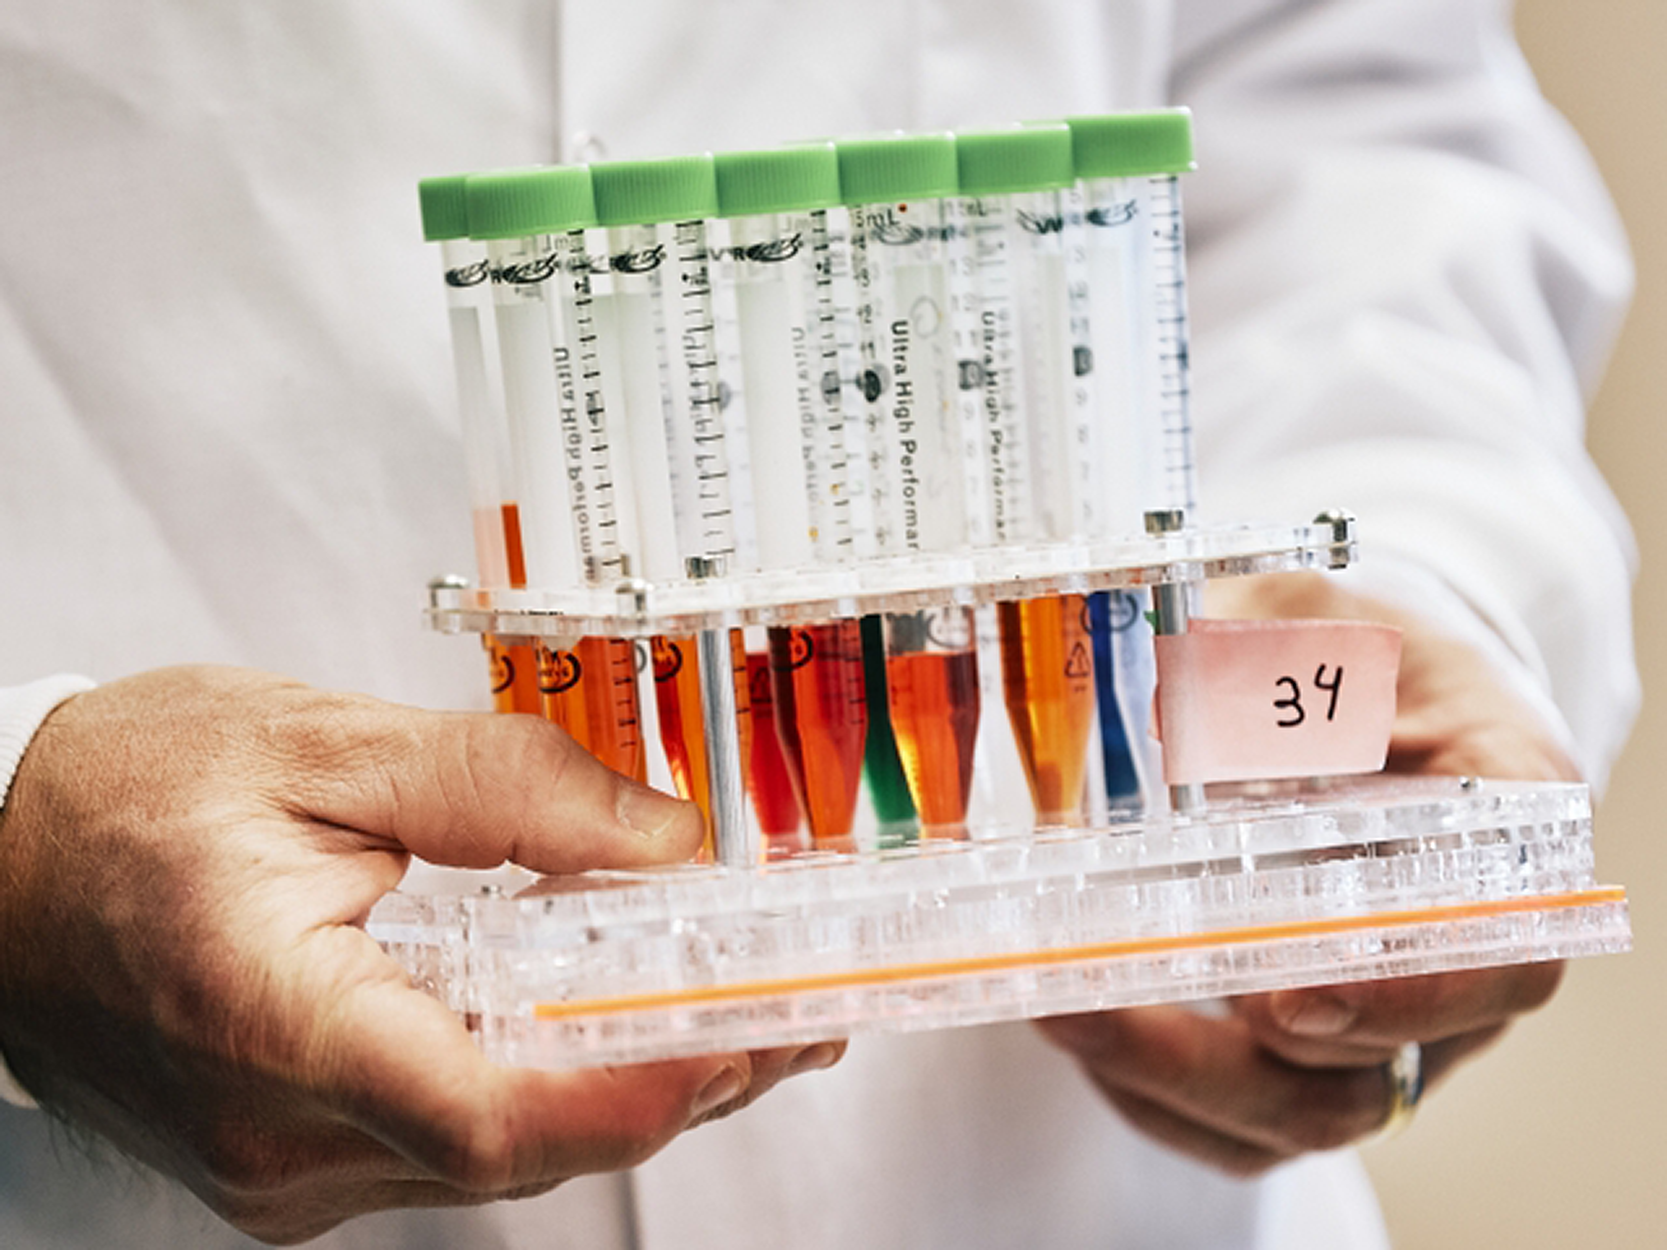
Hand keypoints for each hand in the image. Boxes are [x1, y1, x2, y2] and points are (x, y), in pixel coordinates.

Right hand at [0, 666, 840, 1242]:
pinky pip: (455, 1141)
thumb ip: (504, 787)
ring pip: (502, 1155)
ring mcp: (282, 1164)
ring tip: (742, 1014)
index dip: (641, 1092)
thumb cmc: (118, 798)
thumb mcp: (320, 744)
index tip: (752, 1036)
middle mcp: (277, 1133)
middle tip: (796, 1011)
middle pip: (524, 1146)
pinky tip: (614, 1030)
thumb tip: (661, 837)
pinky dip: (553, 1090)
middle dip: (681, 1082)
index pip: (489, 1113)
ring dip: (631, 1089)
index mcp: (271, 1021)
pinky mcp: (292, 1154)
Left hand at [1037, 572, 1572, 1174]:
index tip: (1289, 994)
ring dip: (1163, 1080)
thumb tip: (1145, 703)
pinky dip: (1151, 1092)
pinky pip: (1237, 1116)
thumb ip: (1250, 662)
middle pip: (1367, 1073)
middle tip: (1093, 1006)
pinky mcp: (1300, 1045)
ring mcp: (1376, 1016)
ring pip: (1291, 1113)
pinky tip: (1074, 1028)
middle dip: (1217, 1061)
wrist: (1351, 678)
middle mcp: (1450, 958)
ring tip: (1052, 1007)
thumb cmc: (1342, 641)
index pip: (1503, 958)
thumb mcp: (1308, 619)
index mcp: (1499, 837)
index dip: (1405, 997)